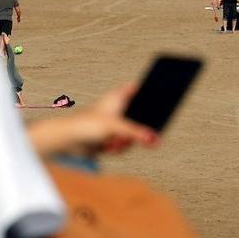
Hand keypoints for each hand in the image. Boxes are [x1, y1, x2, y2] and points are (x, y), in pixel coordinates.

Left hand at [28, 83, 158, 155]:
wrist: (67, 142)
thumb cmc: (86, 125)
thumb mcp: (115, 127)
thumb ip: (137, 133)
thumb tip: (155, 139)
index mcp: (120, 96)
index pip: (142, 89)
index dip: (155, 90)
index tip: (171, 91)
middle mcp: (120, 109)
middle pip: (142, 116)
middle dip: (137, 131)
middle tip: (141, 134)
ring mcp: (117, 124)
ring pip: (134, 135)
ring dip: (123, 142)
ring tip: (110, 142)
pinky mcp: (112, 138)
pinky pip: (125, 145)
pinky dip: (116, 148)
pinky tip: (105, 147)